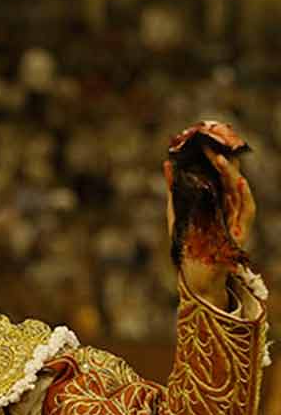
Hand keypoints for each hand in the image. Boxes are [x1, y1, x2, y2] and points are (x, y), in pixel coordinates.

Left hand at [164, 147, 255, 309]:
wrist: (196, 276)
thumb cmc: (188, 245)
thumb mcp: (179, 214)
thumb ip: (175, 191)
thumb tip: (168, 164)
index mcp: (215, 199)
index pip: (218, 172)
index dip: (213, 154)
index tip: (203, 138)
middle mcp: (228, 206)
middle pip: (228, 177)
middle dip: (220, 159)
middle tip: (208, 143)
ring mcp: (235, 218)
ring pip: (237, 191)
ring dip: (230, 174)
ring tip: (221, 158)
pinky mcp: (239, 232)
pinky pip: (246, 211)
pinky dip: (244, 197)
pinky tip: (240, 183)